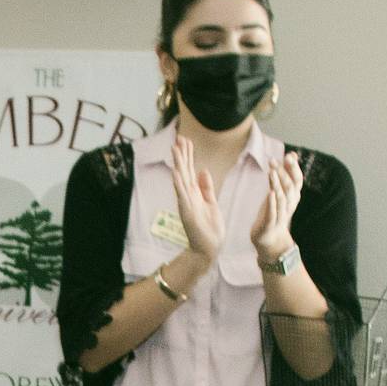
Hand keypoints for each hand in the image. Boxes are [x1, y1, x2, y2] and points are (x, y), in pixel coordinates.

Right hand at [172, 134, 223, 261]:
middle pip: (184, 171)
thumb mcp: (211, 202)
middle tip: (179, 137)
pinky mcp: (187, 213)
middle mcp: (188, 196)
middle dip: (182, 154)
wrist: (209, 248)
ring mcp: (186, 204)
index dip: (188, 155)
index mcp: (194, 193)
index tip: (186, 140)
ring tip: (175, 148)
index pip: (190, 170)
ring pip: (181, 179)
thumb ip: (206, 187)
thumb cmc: (210, 228)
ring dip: (178, 164)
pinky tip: (176, 173)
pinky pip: (182, 196)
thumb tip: (203, 170)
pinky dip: (179, 184)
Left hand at [251, 152, 303, 262]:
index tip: (289, 156)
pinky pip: (273, 213)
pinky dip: (272, 203)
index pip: (297, 181)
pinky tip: (270, 193)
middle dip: (283, 173)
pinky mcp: (270, 224)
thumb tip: (293, 153)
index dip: (294, 169)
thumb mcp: (280, 191)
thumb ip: (286, 173)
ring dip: (277, 184)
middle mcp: (289, 205)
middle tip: (274, 160)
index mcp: (293, 197)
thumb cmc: (274, 211)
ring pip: (281, 198)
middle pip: (289, 187)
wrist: (269, 239)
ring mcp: (280, 215)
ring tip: (272, 171)